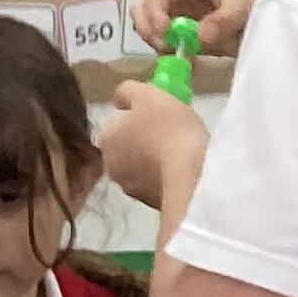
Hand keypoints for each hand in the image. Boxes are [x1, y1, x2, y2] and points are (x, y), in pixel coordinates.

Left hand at [100, 82, 208, 206]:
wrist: (192, 177)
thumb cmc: (169, 130)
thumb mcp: (149, 95)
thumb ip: (128, 91)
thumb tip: (121, 98)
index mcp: (105, 139)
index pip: (117, 124)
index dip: (137, 118)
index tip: (158, 116)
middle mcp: (110, 167)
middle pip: (128, 147)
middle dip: (144, 142)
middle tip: (171, 134)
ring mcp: (131, 190)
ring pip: (142, 169)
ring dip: (155, 162)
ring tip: (180, 155)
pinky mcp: (152, 205)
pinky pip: (158, 186)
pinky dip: (167, 179)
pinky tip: (184, 173)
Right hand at [133, 0, 254, 55]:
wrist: (262, 17)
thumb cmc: (252, 1)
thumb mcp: (242, 7)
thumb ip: (222, 20)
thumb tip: (200, 36)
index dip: (155, 11)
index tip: (165, 32)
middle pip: (143, 7)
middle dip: (149, 29)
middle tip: (166, 48)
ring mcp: (170, 9)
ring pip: (146, 26)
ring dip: (158, 43)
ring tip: (180, 56)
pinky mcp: (175, 29)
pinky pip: (161, 42)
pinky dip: (169, 54)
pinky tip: (189, 64)